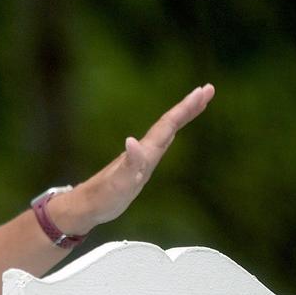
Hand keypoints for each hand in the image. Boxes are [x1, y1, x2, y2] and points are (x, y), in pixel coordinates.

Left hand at [56, 83, 214, 233]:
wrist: (87, 205)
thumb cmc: (104, 196)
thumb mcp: (119, 183)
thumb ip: (129, 164)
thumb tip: (132, 141)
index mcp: (144, 151)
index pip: (168, 125)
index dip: (185, 109)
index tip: (203, 91)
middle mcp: (144, 150)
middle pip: (169, 123)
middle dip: (189, 107)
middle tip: (208, 89)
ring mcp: (142, 157)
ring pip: (166, 131)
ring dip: (182, 117)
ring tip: (198, 104)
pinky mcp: (140, 166)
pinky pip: (161, 144)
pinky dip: (171, 134)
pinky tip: (173, 134)